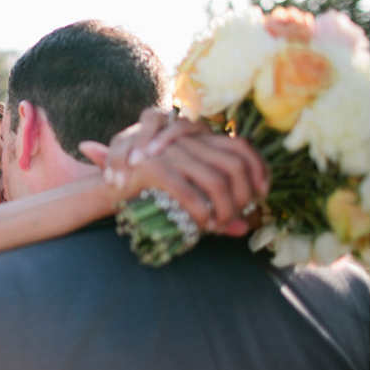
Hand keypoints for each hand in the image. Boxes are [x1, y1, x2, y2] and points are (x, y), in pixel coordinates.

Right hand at [80, 109, 269, 234]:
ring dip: (223, 208)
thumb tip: (244, 230)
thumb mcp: (187, 194)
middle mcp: (187, 141)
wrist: (108, 184)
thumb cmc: (150, 191)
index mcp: (198, 139)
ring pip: (215, 180)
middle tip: (236, 218)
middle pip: (234, 165)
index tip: (261, 196)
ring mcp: (171, 152)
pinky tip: (202, 224)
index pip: (241, 146)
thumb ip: (215, 206)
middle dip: (242, 196)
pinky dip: (200, 211)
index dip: (259, 170)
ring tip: (218, 225)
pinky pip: (188, 191)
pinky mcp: (154, 168)